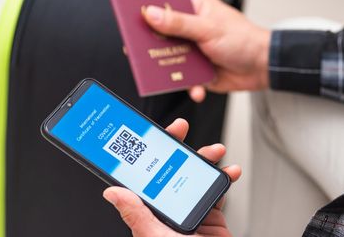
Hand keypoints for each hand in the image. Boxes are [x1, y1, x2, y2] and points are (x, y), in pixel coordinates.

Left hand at [103, 118, 240, 236]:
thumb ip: (136, 215)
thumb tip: (113, 192)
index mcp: (149, 211)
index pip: (145, 176)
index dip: (147, 153)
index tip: (150, 135)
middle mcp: (169, 207)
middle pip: (170, 168)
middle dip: (177, 146)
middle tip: (181, 128)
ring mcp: (191, 209)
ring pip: (195, 174)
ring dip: (206, 158)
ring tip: (215, 150)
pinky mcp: (211, 214)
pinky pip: (217, 189)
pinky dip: (226, 177)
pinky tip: (231, 172)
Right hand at [143, 0, 270, 101]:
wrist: (263, 68)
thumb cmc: (244, 40)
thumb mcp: (208, 28)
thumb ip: (179, 23)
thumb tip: (152, 14)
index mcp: (195, 8)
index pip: (166, 3)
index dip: (148, 7)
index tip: (132, 13)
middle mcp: (191, 28)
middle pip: (162, 33)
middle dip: (152, 42)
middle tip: (138, 48)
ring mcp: (193, 49)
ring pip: (169, 57)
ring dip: (168, 66)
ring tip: (165, 72)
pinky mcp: (197, 70)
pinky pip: (183, 77)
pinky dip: (187, 84)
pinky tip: (195, 87)